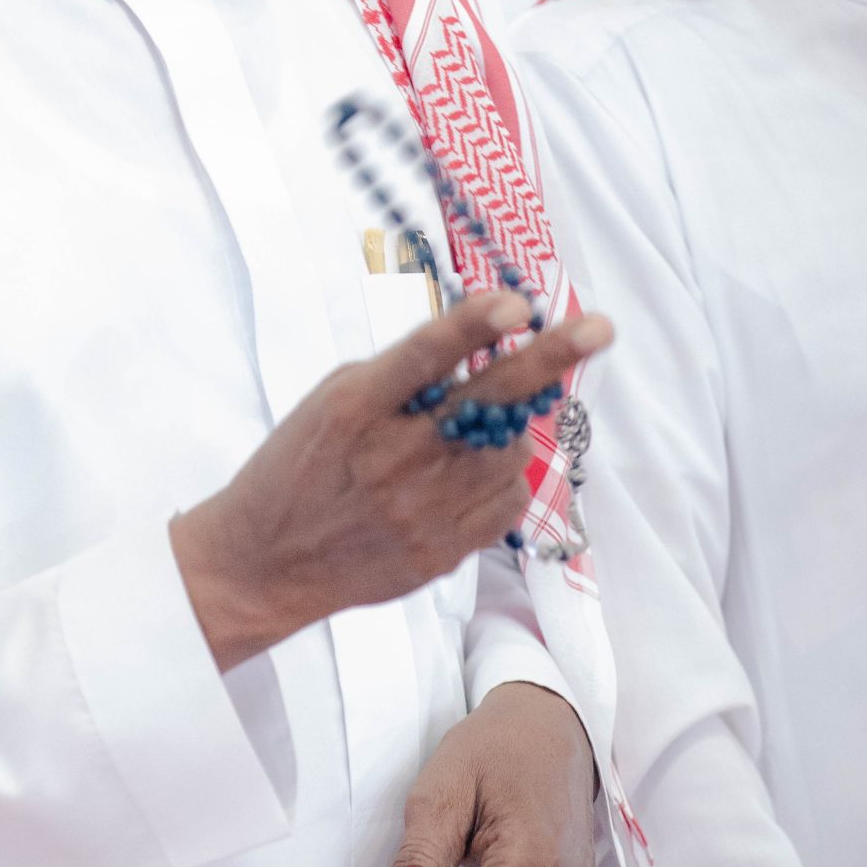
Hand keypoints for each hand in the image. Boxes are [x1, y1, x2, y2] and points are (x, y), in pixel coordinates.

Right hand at [170, 291, 611, 670]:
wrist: (266, 562)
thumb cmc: (298, 466)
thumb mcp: (331, 402)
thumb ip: (399, 377)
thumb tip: (480, 351)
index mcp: (355, 409)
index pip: (422, 356)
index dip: (471, 325)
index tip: (516, 304)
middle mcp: (393, 457)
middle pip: (487, 402)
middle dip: (548, 358)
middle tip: (600, 327)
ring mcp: (422, 509)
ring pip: (509, 450)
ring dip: (510, 425)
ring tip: (475, 427)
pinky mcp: (441, 551)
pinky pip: (505, 502)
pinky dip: (504, 476)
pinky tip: (473, 470)